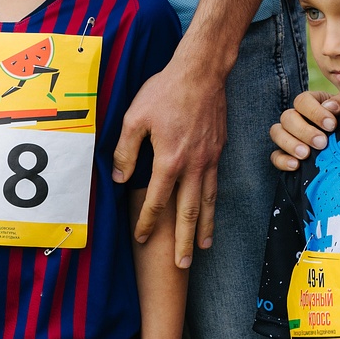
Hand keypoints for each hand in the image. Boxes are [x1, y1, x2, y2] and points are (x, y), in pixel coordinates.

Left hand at [113, 37, 224, 260]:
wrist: (202, 72)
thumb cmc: (165, 92)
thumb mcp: (135, 118)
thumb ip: (126, 152)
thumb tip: (121, 180)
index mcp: (169, 160)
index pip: (157, 202)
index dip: (147, 223)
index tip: (140, 238)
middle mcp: (192, 166)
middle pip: (187, 213)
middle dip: (183, 242)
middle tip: (182, 265)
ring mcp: (209, 160)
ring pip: (207, 203)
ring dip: (204, 229)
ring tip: (202, 248)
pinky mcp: (218, 151)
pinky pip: (215, 185)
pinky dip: (213, 205)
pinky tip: (210, 214)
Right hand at [269, 90, 339, 171]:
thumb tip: (331, 106)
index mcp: (311, 103)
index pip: (302, 101)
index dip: (314, 112)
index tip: (331, 125)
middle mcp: (296, 116)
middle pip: (287, 117)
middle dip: (304, 131)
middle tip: (321, 143)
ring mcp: (287, 135)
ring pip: (277, 133)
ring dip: (290, 144)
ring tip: (305, 154)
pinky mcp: (284, 154)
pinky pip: (275, 156)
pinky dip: (283, 160)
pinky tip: (296, 165)